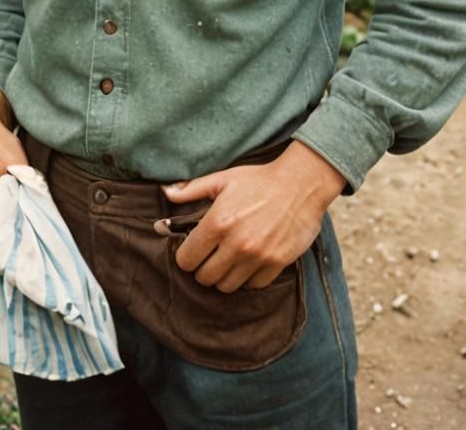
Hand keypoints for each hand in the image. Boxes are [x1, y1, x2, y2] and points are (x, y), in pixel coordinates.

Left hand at [162, 140, 345, 292]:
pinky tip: (248, 263)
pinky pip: (253, 286)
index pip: (187, 259)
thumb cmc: (259, 180)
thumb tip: (165, 192)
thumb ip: (191, 189)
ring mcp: (257, 257)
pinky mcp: (276, 264)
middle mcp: (235, 244)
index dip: (186, 257)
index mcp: (217, 222)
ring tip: (228, 261)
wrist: (300, 184)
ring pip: (227, 287)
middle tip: (210, 257)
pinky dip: (247, 279)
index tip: (192, 251)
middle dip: (203, 269)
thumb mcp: (223, 179)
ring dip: (224, 277)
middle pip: (205, 278)